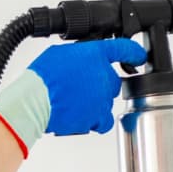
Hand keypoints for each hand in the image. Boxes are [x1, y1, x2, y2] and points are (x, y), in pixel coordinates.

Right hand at [0, 37, 146, 156]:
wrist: (35, 101)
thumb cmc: (42, 78)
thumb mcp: (59, 54)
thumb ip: (77, 57)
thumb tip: (78, 62)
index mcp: (96, 55)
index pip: (124, 49)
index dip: (133, 52)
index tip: (137, 56)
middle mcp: (104, 76)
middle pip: (112, 82)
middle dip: (99, 85)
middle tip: (80, 88)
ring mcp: (103, 98)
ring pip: (106, 102)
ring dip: (94, 103)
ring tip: (74, 104)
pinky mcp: (97, 118)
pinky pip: (103, 122)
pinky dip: (95, 121)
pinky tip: (83, 117)